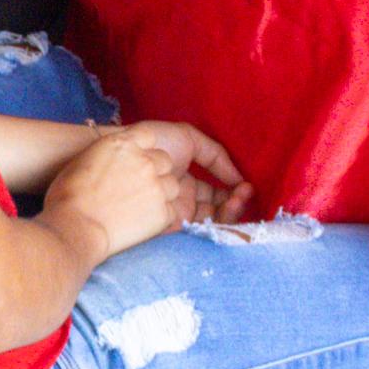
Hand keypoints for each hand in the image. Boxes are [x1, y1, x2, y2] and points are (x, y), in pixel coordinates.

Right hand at [41, 124, 207, 261]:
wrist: (75, 226)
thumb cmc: (69, 196)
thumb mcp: (86, 159)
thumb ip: (109, 156)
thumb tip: (115, 163)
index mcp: (123, 144)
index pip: (148, 136)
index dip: (145, 149)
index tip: (138, 160)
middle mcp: (144, 161)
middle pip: (164, 160)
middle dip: (156, 172)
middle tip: (138, 188)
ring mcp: (156, 186)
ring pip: (172, 186)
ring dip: (161, 194)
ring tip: (140, 207)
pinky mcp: (163, 212)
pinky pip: (171, 210)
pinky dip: (160, 216)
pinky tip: (142, 222)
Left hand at [113, 118, 252, 223]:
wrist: (122, 152)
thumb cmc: (152, 141)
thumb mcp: (187, 138)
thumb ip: (214, 154)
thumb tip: (238, 177)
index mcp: (188, 181)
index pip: (219, 193)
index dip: (235, 191)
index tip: (246, 186)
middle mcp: (184, 200)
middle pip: (218, 211)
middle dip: (235, 204)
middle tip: (243, 195)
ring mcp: (176, 214)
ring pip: (211, 222)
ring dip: (229, 213)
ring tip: (235, 200)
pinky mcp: (169, 225)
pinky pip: (197, 230)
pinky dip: (215, 223)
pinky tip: (224, 210)